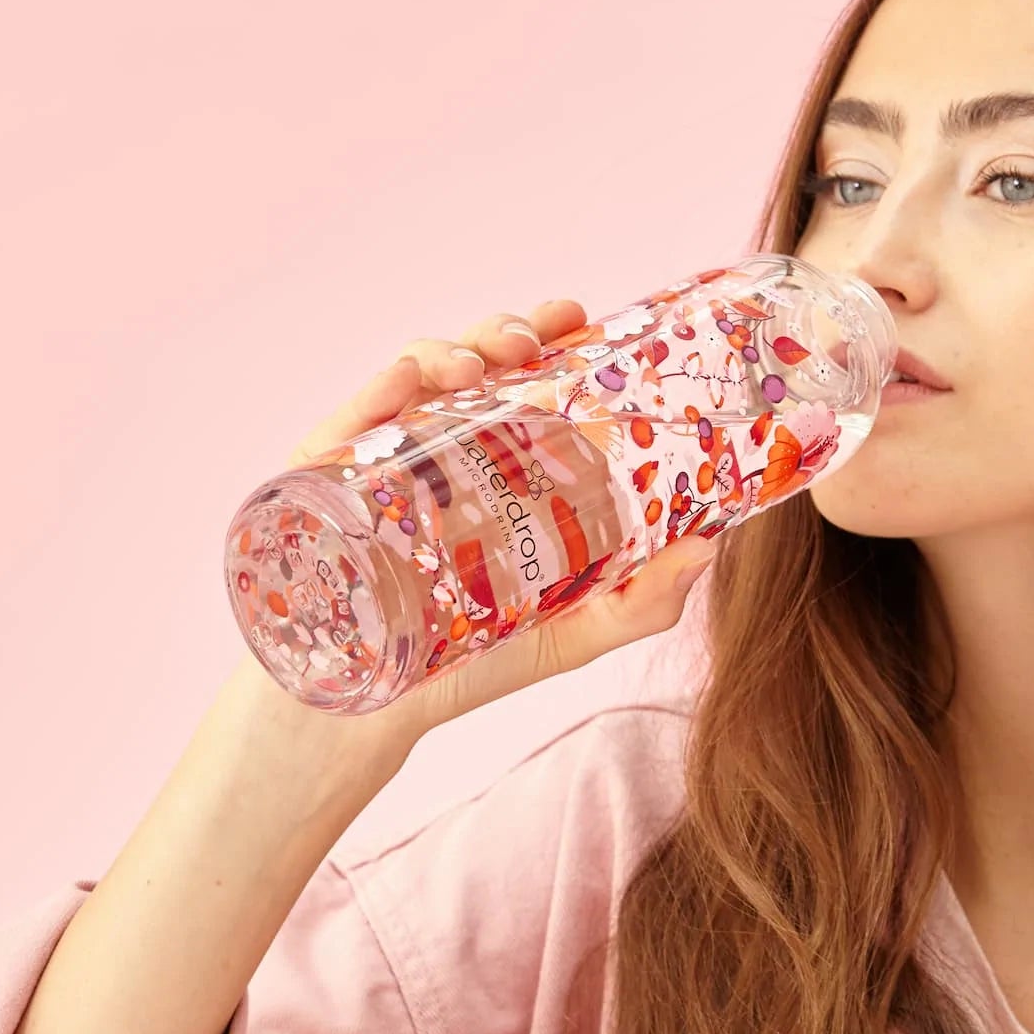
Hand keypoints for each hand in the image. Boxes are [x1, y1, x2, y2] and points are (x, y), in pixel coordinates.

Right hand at [266, 296, 723, 735]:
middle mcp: (443, 447)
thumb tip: (710, 547)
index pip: (528, 379)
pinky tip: (403, 384)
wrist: (368, 716)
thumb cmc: (468, 665)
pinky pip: (346, 421)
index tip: (576, 316)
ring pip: (412, 375)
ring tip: (474, 368)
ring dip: (446, 350)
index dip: (551, 335)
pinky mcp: (322, 483)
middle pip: (474, 362)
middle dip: (503, 331)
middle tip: (532, 341)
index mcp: (501, 463)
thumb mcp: (572, 633)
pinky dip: (377, 390)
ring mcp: (380, 459)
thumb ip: (642, 601)